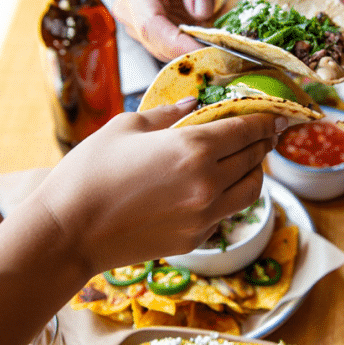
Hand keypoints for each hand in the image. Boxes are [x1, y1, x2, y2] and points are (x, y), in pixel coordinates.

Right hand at [31, 100, 282, 272]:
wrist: (68, 233)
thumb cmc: (89, 172)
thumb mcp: (126, 127)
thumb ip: (168, 114)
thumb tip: (194, 105)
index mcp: (193, 148)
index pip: (245, 129)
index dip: (264, 119)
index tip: (275, 114)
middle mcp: (208, 184)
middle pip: (254, 159)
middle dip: (262, 142)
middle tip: (263, 132)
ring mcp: (205, 217)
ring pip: (251, 191)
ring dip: (254, 172)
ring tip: (245, 160)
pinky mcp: (195, 239)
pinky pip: (226, 213)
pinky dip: (228, 197)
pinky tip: (214, 187)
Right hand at [112, 0, 221, 60]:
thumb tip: (201, 11)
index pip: (150, 24)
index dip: (176, 44)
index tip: (205, 51)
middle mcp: (128, 5)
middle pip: (154, 42)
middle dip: (187, 51)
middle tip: (223, 50)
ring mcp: (135, 20)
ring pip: (162, 49)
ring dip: (189, 49)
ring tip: (216, 39)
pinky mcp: (149, 29)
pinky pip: (168, 46)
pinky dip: (188, 45)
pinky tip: (205, 35)